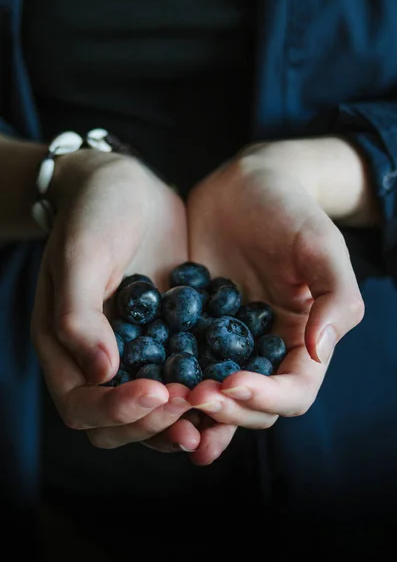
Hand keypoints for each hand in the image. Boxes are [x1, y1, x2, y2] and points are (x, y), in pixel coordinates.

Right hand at [31, 149, 199, 451]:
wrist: (128, 187)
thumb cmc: (95, 213)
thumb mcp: (82, 254)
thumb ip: (80, 314)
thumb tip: (101, 373)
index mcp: (65, 348)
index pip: (83, 406)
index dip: (117, 410)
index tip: (155, 391)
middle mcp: (99, 360)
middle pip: (120, 421)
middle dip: (155, 422)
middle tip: (190, 406)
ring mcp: (137, 352)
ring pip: (156, 410)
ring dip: (183, 418)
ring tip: (215, 410)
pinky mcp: (169, 339)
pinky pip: (185, 377)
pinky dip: (204, 390)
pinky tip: (232, 385)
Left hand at [186, 141, 364, 431]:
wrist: (244, 183)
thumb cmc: (290, 209)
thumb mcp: (321, 245)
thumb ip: (335, 298)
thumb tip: (317, 352)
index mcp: (301, 340)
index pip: (294, 391)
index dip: (266, 398)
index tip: (231, 383)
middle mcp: (263, 350)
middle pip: (250, 405)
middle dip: (224, 409)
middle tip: (193, 395)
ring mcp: (224, 342)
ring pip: (213, 395)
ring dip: (193, 410)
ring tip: (168, 405)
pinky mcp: (190, 327)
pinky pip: (178, 361)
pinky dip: (165, 380)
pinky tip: (143, 382)